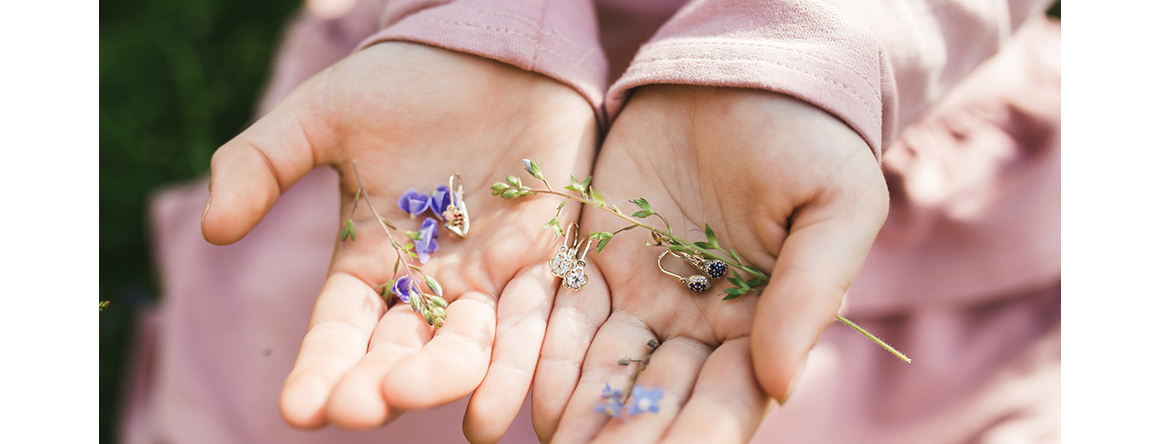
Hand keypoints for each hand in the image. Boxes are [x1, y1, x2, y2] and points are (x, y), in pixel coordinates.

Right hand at [200, 42, 596, 442]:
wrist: (491, 47)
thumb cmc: (404, 81)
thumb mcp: (322, 115)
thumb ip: (263, 165)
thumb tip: (212, 229)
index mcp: (370, 262)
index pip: (340, 329)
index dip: (320, 368)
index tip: (298, 408)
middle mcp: (430, 283)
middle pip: (401, 350)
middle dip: (378, 384)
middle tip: (358, 407)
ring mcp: (489, 276)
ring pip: (468, 346)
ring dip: (442, 378)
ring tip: (413, 397)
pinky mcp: (545, 256)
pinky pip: (535, 317)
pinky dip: (518, 361)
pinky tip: (496, 406)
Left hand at [530, 85, 887, 442]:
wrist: (745, 72)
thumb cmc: (810, 138)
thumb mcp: (835, 208)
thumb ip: (810, 294)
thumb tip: (779, 383)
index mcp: (764, 323)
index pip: (730, 399)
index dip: (698, 436)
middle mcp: (700, 324)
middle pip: (662, 398)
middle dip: (632, 438)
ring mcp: (646, 295)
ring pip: (610, 371)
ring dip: (587, 417)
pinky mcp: (597, 260)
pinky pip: (569, 319)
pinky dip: (552, 361)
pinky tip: (539, 403)